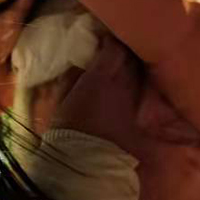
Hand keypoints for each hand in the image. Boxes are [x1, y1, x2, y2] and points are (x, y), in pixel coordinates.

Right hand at [50, 33, 144, 156]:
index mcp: (101, 76)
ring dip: (130, 67)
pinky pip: (136, 92)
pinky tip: (123, 88)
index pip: (114, 48)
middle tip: (113, 49)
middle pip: (130, 58)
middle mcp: (122, 84)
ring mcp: (131, 100)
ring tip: (120, 66)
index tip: (103, 39)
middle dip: (124, 51)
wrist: (85, 160)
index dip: (110, 41)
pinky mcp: (135, 115)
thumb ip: (73, 76)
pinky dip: (132, 85)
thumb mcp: (63, 96)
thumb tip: (79, 63)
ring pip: (136, 75)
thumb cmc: (68, 127)